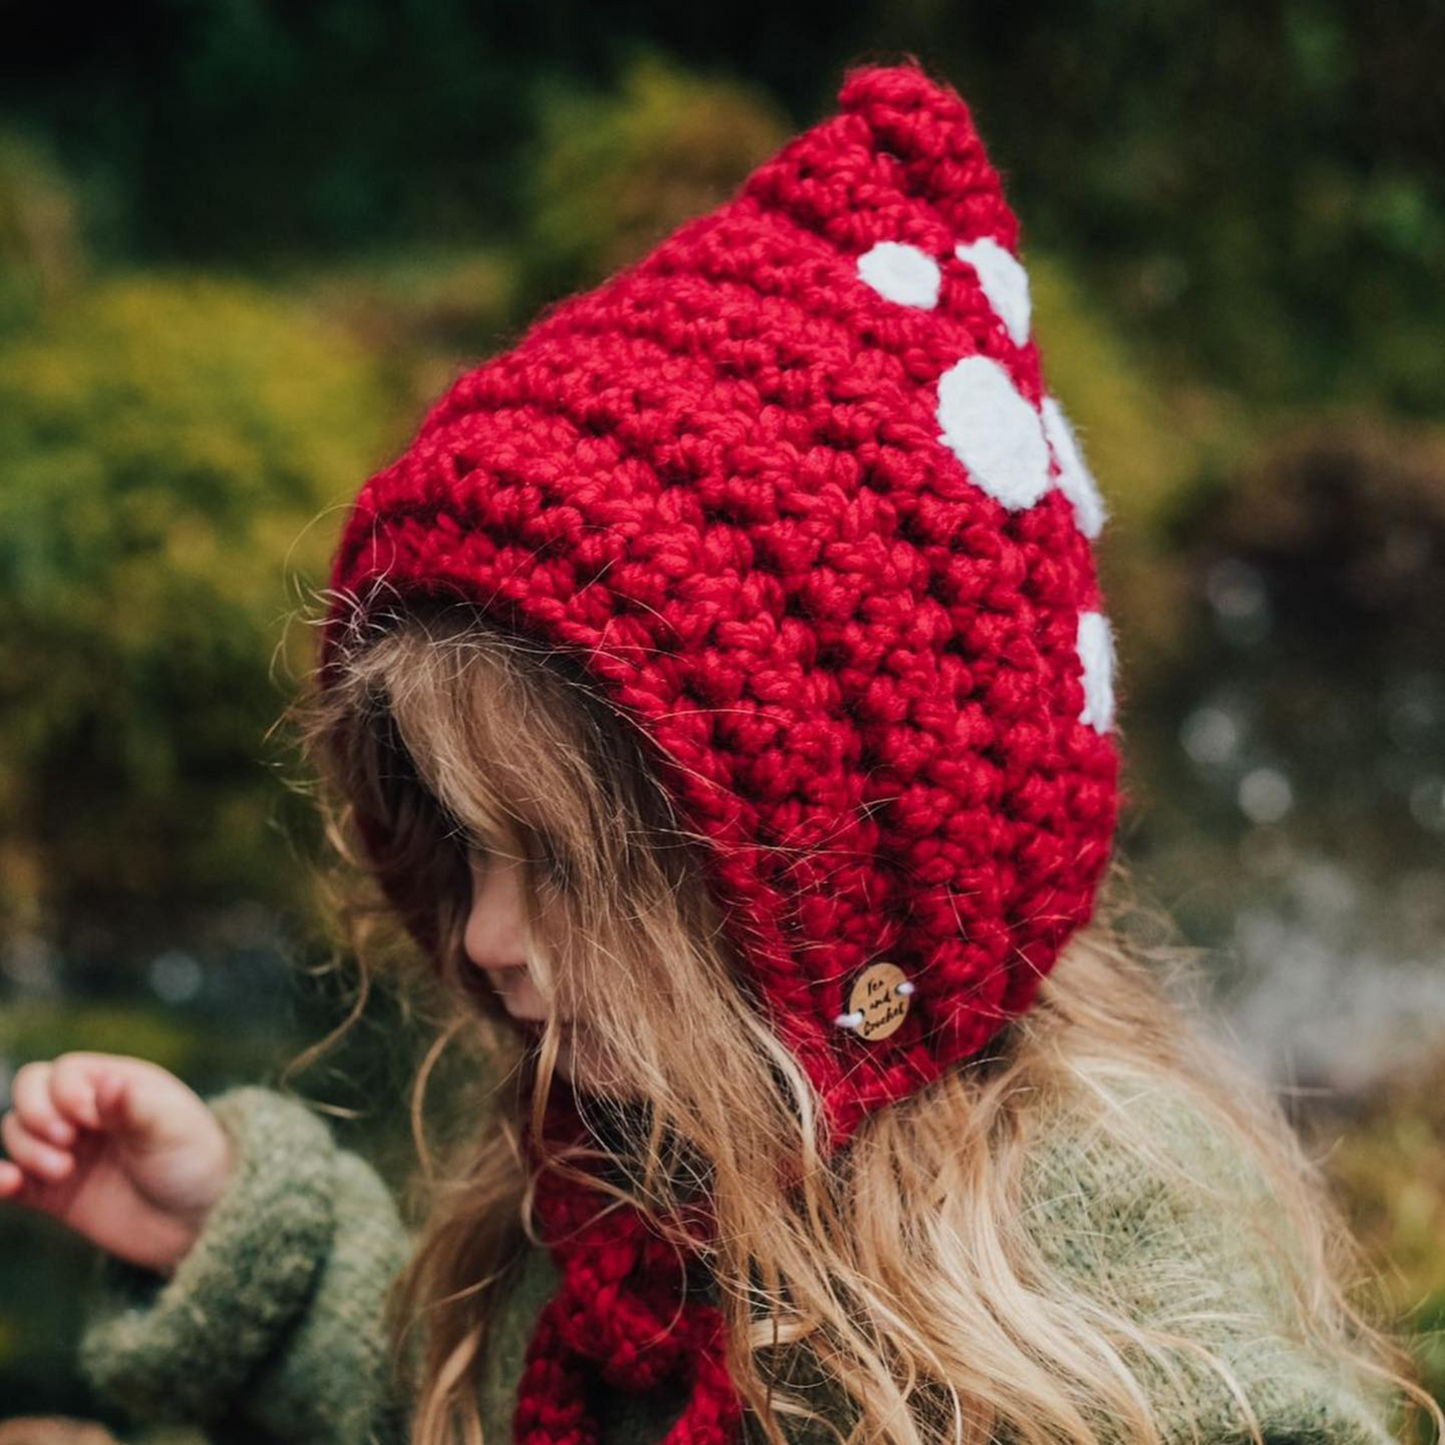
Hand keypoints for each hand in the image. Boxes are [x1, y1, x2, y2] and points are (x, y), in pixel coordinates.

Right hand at [0, 1053, 233, 1275]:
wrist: (200, 1222)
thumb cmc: (197, 1162)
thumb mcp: (171, 1128)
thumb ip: (133, 1106)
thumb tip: (107, 1081)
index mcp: (117, 1086)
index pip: (62, 1072)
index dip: (63, 1092)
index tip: (89, 1119)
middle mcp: (87, 1114)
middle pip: (29, 1094)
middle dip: (35, 1115)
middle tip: (68, 1142)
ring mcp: (69, 1151)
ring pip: (16, 1133)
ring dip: (27, 1149)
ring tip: (65, 1170)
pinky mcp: (54, 1193)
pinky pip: (12, 1179)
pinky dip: (1, 1178)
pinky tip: (8, 1183)